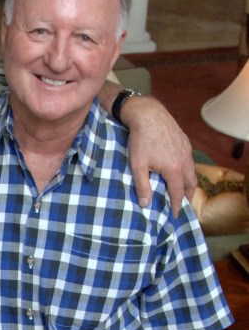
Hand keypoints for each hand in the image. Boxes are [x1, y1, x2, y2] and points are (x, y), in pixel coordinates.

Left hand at [123, 94, 195, 215]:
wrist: (148, 114)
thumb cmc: (140, 140)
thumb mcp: (137, 165)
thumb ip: (142, 186)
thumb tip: (145, 204)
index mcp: (174, 169)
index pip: (178, 194)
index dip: (177, 206)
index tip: (176, 215)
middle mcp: (185, 161)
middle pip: (191, 184)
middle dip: (188, 197)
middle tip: (183, 205)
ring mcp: (187, 150)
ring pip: (192, 171)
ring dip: (189, 183)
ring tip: (183, 191)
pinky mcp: (185, 142)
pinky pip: (190, 161)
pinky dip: (187, 170)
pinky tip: (180, 170)